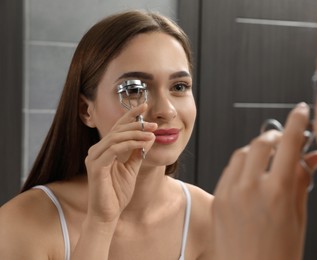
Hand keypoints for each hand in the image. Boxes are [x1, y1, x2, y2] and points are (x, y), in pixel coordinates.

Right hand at [84, 103, 156, 223]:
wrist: (108, 214)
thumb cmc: (117, 193)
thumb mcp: (132, 169)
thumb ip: (138, 152)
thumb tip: (150, 136)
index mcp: (104, 149)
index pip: (118, 127)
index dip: (131, 115)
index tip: (145, 105)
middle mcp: (97, 150)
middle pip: (117, 129)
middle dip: (137, 124)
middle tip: (154, 124)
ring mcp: (94, 158)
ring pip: (116, 137)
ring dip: (136, 133)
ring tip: (152, 133)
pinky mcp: (96, 166)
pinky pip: (114, 149)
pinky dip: (130, 144)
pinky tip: (143, 144)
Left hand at [212, 103, 316, 259]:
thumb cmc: (276, 255)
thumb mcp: (298, 218)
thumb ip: (302, 182)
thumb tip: (311, 159)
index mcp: (277, 193)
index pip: (290, 144)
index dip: (298, 123)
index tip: (302, 112)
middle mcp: (250, 188)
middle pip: (261, 142)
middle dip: (275, 137)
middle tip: (283, 142)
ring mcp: (230, 192)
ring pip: (242, 153)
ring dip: (256, 149)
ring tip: (267, 161)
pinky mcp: (218, 198)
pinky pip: (229, 169)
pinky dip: (241, 164)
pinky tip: (250, 174)